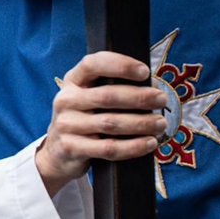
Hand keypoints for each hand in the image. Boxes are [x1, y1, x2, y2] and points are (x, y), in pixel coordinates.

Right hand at [35, 51, 164, 196]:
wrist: (58, 153)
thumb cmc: (85, 120)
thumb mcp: (90, 99)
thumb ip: (112, 89)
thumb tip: (152, 88)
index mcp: (72, 81)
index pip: (92, 64)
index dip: (119, 65)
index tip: (144, 72)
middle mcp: (66, 100)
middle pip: (107, 96)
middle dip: (140, 97)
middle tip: (161, 100)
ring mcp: (66, 125)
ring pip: (110, 123)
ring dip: (141, 123)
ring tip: (161, 123)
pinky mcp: (71, 148)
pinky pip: (108, 148)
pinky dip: (133, 146)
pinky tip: (149, 143)